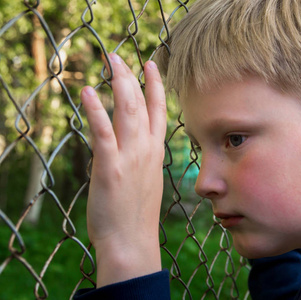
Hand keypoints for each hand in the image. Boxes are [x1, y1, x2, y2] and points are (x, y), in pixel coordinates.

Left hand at [80, 53, 165, 286]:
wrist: (132, 241)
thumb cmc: (136, 215)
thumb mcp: (145, 181)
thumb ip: (141, 159)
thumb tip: (132, 149)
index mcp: (155, 152)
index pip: (159, 111)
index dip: (155, 85)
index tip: (151, 64)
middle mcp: (147, 149)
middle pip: (141, 103)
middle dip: (130, 76)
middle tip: (118, 56)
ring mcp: (130, 157)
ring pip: (127, 111)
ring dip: (118, 82)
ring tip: (110, 61)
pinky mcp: (111, 167)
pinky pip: (104, 133)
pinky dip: (97, 111)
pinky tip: (88, 93)